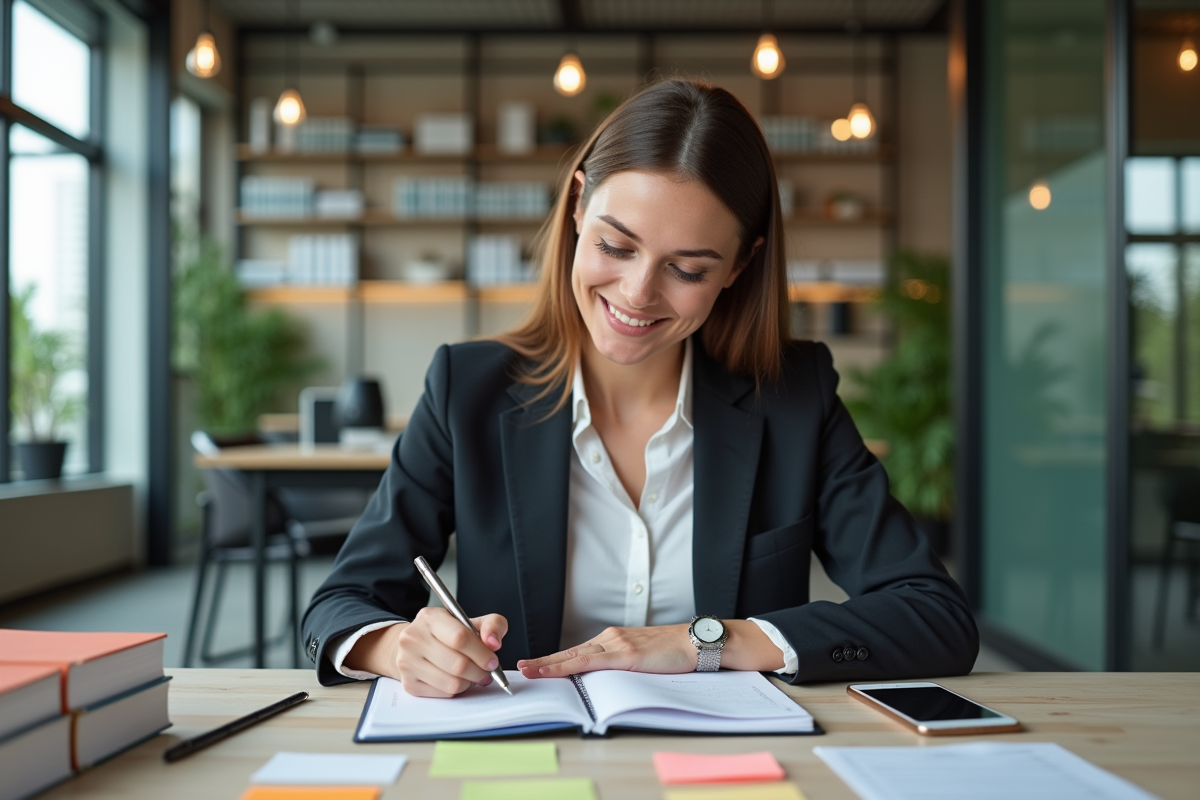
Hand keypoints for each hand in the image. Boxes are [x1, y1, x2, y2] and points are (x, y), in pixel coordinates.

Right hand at [346, 608, 507, 697]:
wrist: (414, 644)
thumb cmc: (445, 633)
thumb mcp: (470, 621)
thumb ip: (491, 624)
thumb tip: (494, 642)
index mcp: (430, 618)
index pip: (460, 638)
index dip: (481, 653)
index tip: (492, 661)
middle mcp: (414, 638)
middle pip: (457, 664)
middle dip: (479, 672)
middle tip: (487, 672)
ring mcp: (407, 662)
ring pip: (452, 683)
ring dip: (470, 682)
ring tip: (473, 675)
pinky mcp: (408, 683)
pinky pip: (443, 693)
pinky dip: (457, 689)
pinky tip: (457, 679)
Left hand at [516, 624, 694, 678]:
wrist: (697, 642)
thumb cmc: (674, 653)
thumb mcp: (642, 658)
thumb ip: (621, 665)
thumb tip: (603, 682)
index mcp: (614, 640)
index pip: (577, 652)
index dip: (554, 660)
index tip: (534, 665)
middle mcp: (611, 639)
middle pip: (570, 652)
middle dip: (543, 661)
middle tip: (520, 667)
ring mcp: (618, 645)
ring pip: (575, 656)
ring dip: (549, 664)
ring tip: (529, 670)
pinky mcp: (627, 654)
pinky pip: (591, 661)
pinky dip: (568, 666)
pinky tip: (555, 670)